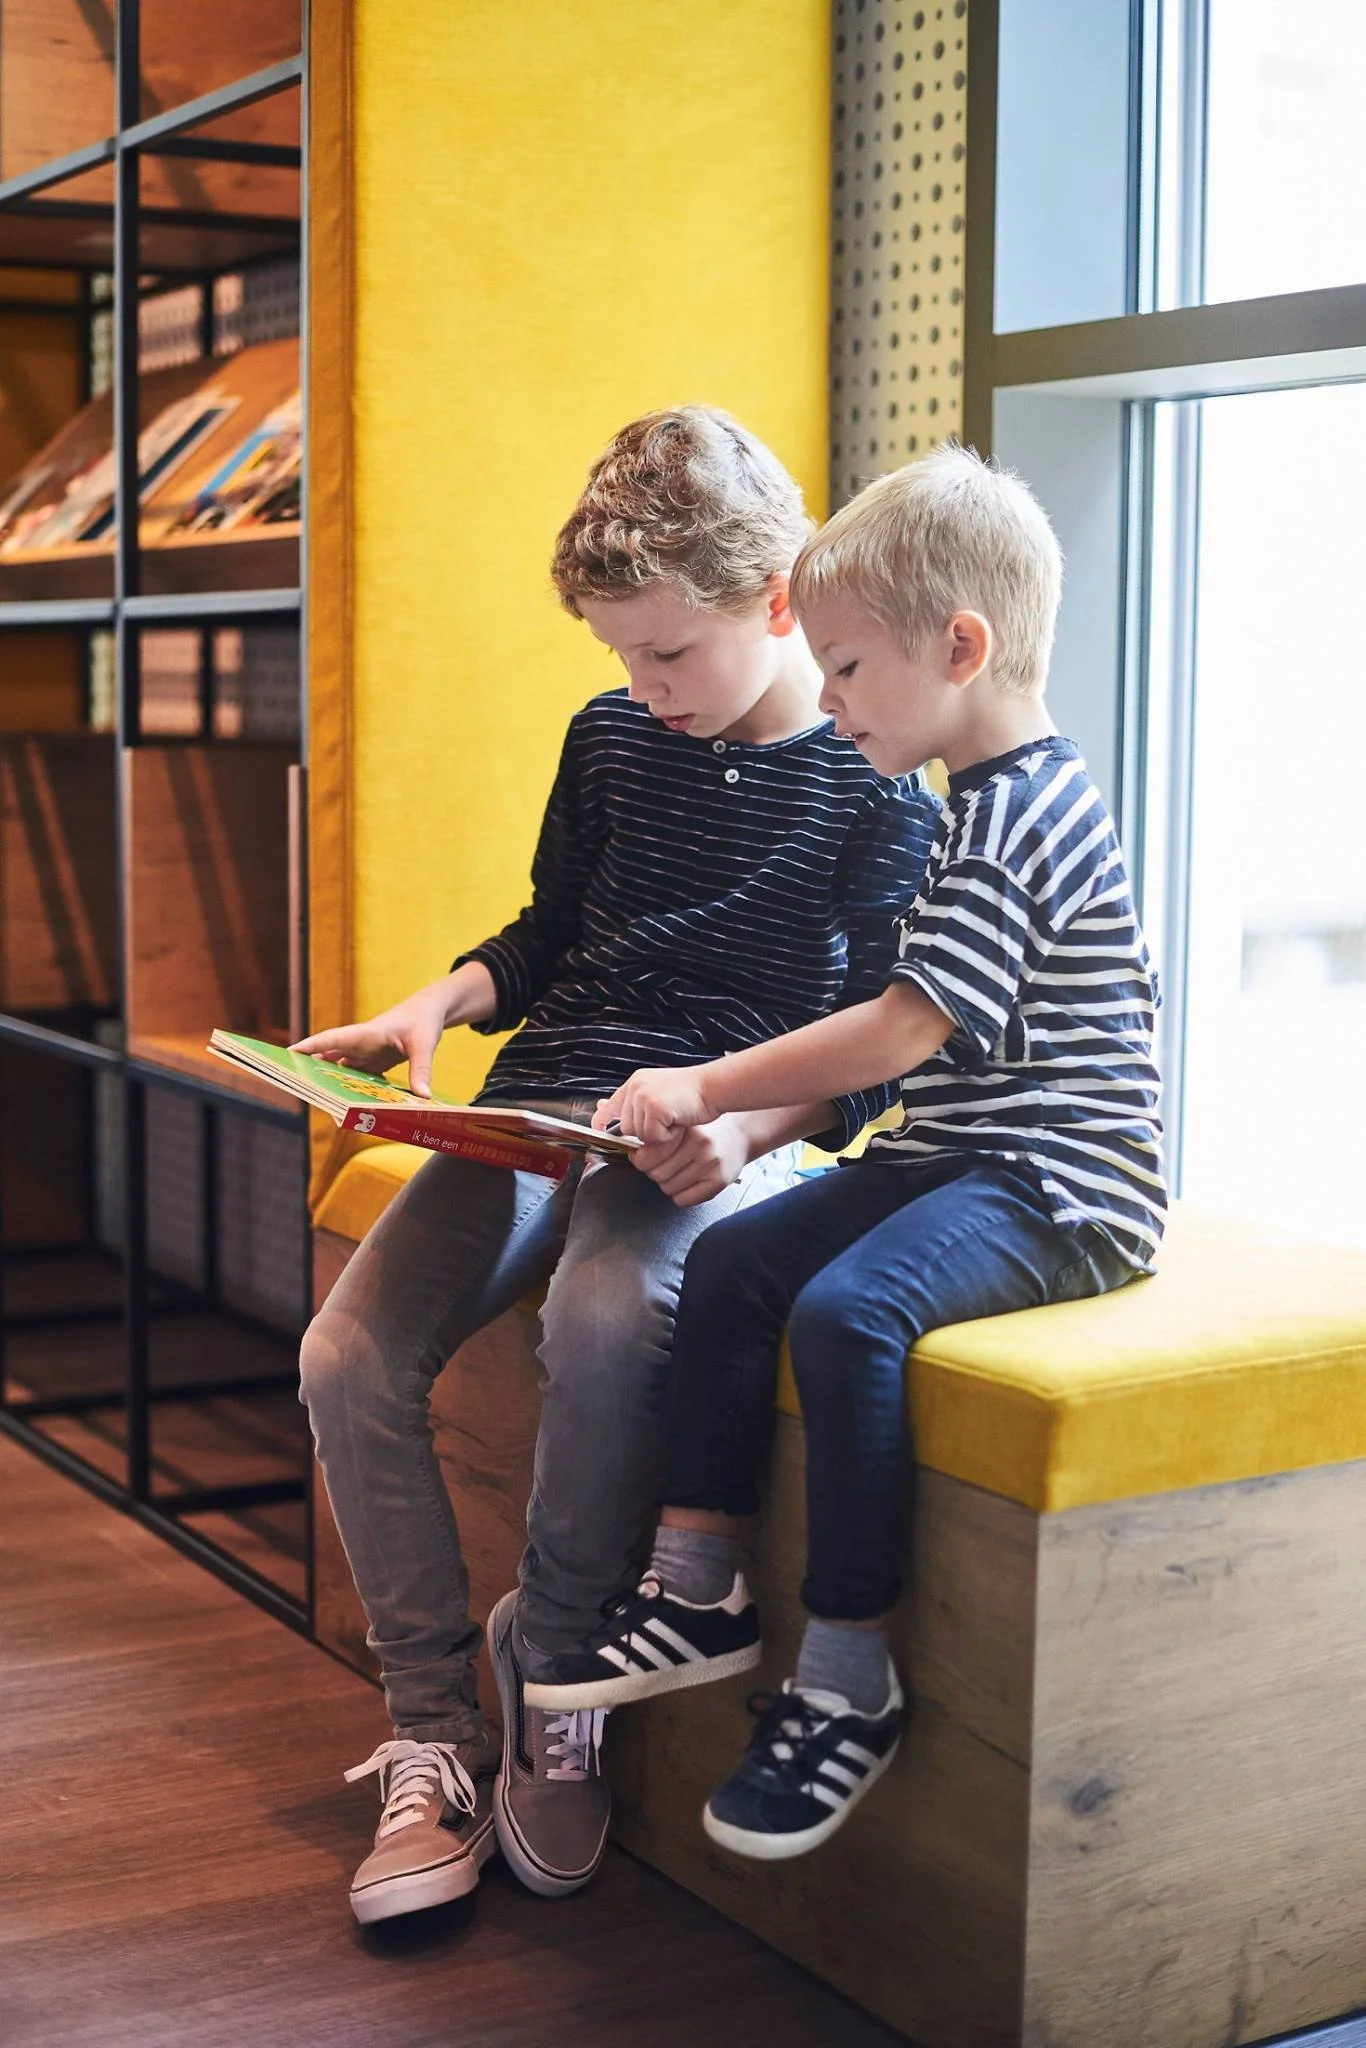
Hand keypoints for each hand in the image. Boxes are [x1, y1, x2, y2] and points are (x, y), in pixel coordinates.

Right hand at [292, 986, 450, 1097]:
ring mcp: (368, 1054)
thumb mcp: (424, 1044)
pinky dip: (352, 1090)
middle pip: (330, 1058)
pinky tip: (350, 1106)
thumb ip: (421, 1069)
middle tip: (296, 1085)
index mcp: (365, 1034)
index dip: (310, 1046)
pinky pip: (359, 1078)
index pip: (331, 1040)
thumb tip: (421, 1097)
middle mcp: (361, 1045)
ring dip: (331, 1083)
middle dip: (313, 1069)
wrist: (432, 1011)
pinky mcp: (377, 1063)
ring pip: (342, 1070)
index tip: (289, 1053)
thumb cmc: (423, 1020)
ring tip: (318, 1102)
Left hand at [593, 1063, 715, 1142]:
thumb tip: (613, 1112)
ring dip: (658, 1136)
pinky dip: (667, 1137)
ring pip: (639, 1135)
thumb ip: (641, 1104)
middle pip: (627, 1128)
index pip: (610, 1105)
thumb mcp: (661, 1094)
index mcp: (636, 1082)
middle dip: (646, 1133)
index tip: (598, 1129)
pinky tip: (678, 1124)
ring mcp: (643, 1096)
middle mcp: (636, 1087)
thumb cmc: (694, 1094)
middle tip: (668, 1124)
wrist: (714, 1086)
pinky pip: (652, 1137)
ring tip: (674, 1122)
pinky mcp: (654, 1107)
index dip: (603, 1119)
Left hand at [631, 1115, 750, 1207]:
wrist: (740, 1133)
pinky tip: (688, 1182)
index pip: (648, 1156)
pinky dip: (681, 1194)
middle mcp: (699, 1145)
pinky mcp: (718, 1181)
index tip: (643, 1157)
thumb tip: (635, 1156)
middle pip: (656, 1174)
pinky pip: (683, 1200)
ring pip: (668, 1188)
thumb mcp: (682, 1126)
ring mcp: (710, 1164)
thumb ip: (660, 1138)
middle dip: (655, 1172)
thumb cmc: (706, 1130)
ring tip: (679, 1171)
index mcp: (686, 1129)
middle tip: (665, 1164)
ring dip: (668, 1183)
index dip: (642, 1160)